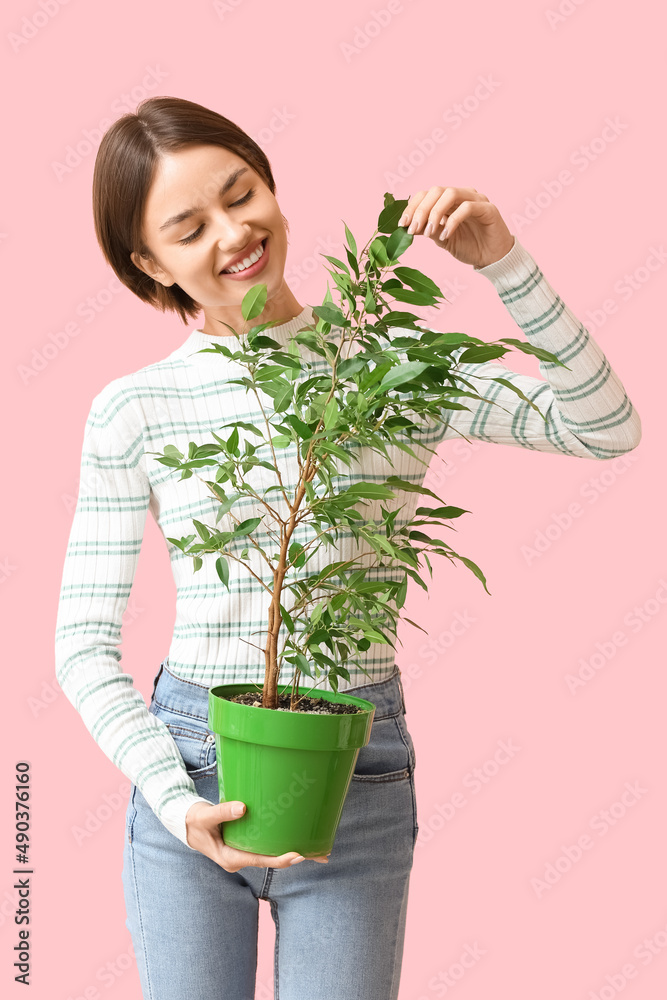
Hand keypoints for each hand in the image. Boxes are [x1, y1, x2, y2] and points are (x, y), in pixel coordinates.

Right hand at [185, 800, 330, 871]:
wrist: (186, 824)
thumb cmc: (194, 821)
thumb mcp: (205, 816)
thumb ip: (222, 812)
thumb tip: (242, 808)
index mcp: (230, 857)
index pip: (261, 859)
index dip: (281, 858)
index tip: (299, 854)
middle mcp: (240, 858)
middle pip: (273, 860)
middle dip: (297, 858)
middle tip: (324, 854)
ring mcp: (244, 852)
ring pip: (272, 854)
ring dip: (294, 851)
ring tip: (320, 848)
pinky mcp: (246, 844)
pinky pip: (268, 847)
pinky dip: (283, 843)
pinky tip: (299, 838)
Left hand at [397, 186, 514, 268]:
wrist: (493, 258)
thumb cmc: (470, 247)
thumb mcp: (443, 239)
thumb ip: (429, 231)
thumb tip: (408, 226)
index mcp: (450, 201)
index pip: (427, 194)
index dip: (413, 206)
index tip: (403, 224)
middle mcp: (462, 195)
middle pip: (436, 190)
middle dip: (421, 210)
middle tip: (413, 229)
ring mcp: (476, 199)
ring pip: (450, 194)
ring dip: (435, 213)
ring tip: (429, 232)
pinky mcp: (488, 209)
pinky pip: (467, 207)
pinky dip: (452, 221)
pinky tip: (446, 235)